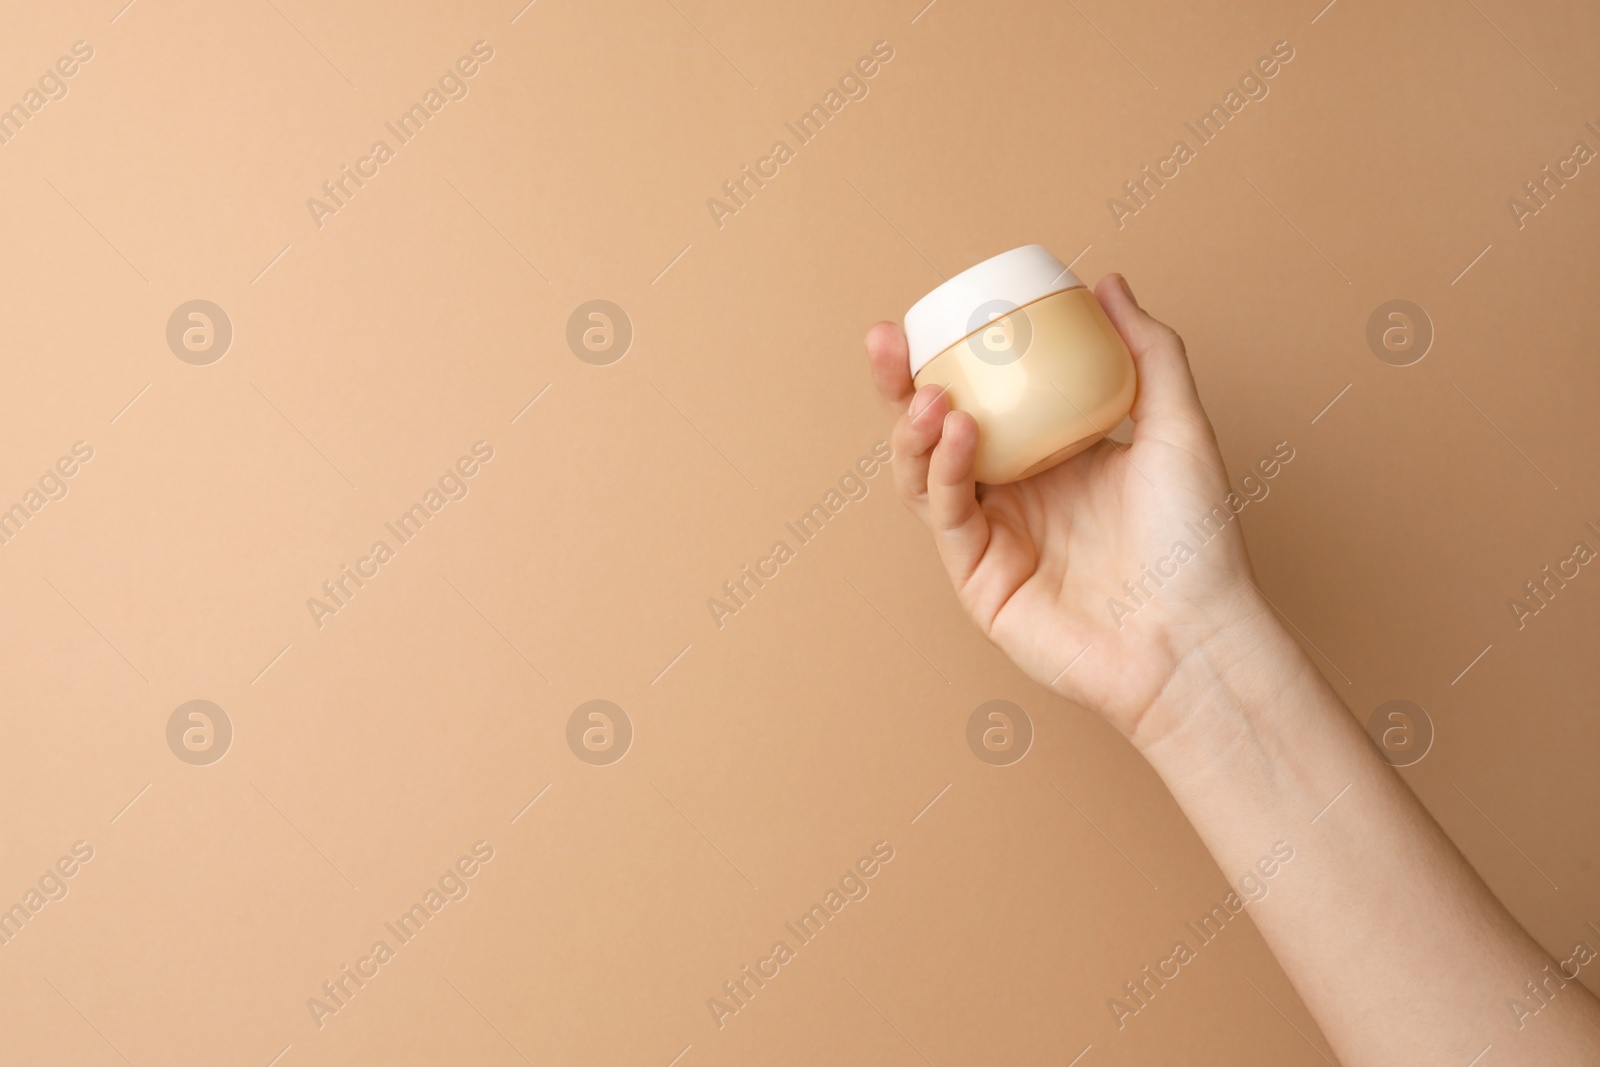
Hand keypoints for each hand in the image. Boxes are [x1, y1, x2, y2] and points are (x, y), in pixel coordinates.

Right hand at [866, 274, 1274, 743]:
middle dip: (901, 386)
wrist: (1193, 636)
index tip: (939, 311)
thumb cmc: (1195, 544)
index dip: (952, 357)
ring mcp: (993, 537)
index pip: (987, 395)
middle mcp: (1016, 493)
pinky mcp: (978, 579)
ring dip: (915, 430)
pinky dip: (946, 470)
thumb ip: (1148, 353)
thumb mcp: (1179, 428)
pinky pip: (949, 514)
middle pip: (936, 430)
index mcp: (1053, 455)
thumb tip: (1109, 283)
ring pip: (925, 473)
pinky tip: (959, 432)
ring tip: (930, 396)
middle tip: (885, 343)